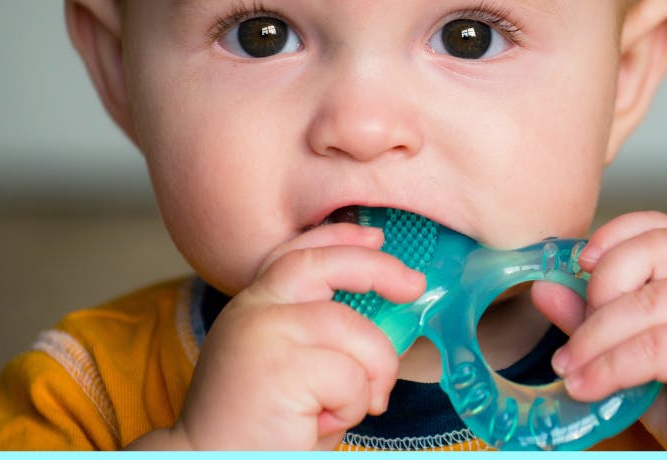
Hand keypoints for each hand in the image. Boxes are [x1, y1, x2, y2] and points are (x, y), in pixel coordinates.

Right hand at [129, 223, 425, 449]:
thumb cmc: (259, 429)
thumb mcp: (287, 366)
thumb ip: (317, 334)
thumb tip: (384, 311)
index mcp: (253, 306)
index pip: (297, 253)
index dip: (340, 239)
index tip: (376, 238)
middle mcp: (254, 310)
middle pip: (326, 266)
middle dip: (379, 269)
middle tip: (413, 286)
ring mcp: (264, 334)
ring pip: (354, 331)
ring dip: (369, 375)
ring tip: (343, 410)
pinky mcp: (281, 368)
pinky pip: (351, 377)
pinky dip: (351, 408)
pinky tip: (318, 427)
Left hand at [532, 211, 666, 449]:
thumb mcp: (641, 351)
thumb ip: (598, 317)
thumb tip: (544, 288)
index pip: (656, 225)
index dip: (613, 236)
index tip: (579, 264)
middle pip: (645, 251)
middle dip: (598, 289)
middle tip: (577, 337)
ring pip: (641, 304)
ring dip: (592, 339)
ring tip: (570, 370)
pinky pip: (649, 346)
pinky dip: (608, 367)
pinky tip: (588, 386)